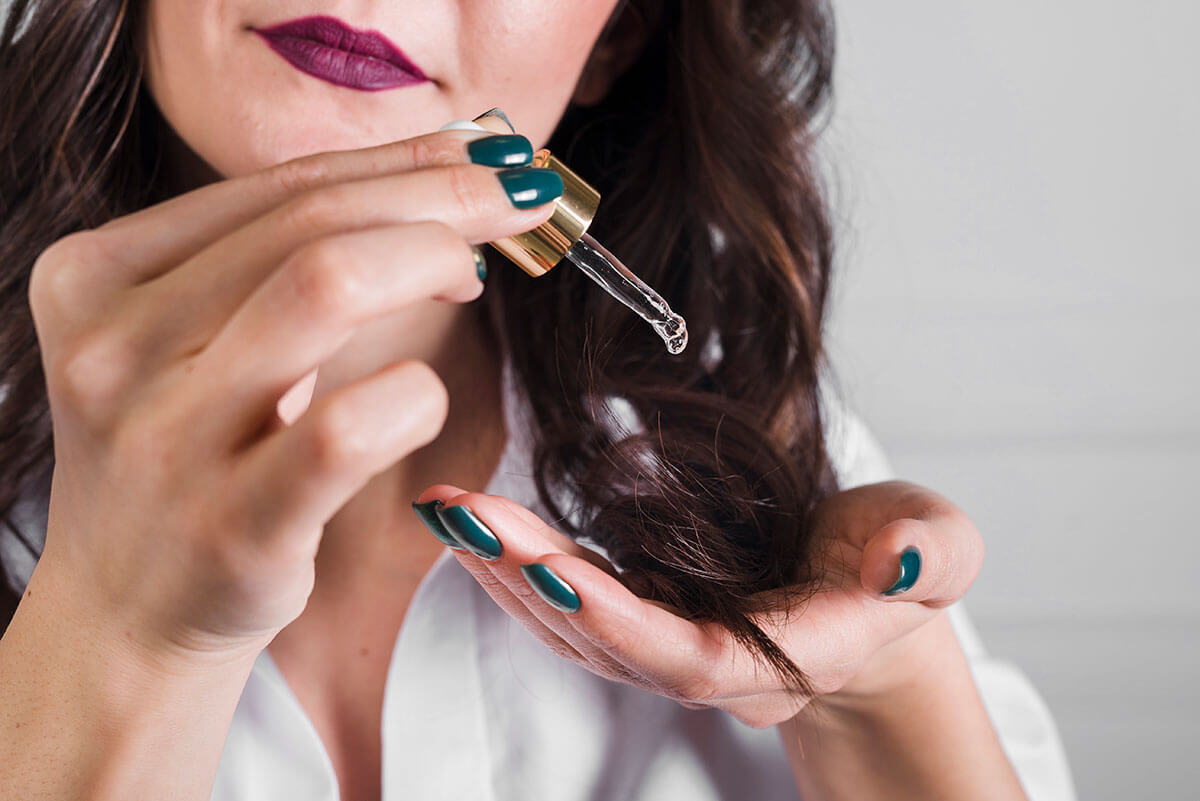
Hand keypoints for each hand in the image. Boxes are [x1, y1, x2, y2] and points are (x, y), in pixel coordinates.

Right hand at [26, 114, 560, 667]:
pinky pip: (350, 426)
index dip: (406, 160)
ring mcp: (164, 437)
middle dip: (443, 197)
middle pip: (314, 223)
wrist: (128, 614)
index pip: (280, 187)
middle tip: (519, 200)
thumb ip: (277, 259)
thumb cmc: (187, 460)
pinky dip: (417, 393)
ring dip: (432, 261)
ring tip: (472, 279)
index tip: (489, 153)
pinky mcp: (230, 525)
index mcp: (98, 276)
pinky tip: (428, 395)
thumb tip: (435, 174)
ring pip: (327, 286)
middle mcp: (113, 346)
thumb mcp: (194, 341)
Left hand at [413, 480, 983, 728]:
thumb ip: (928, 552)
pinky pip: (567, 607)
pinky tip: (472, 526)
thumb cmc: (899, 563)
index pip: (691, 658)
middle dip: (532, 582)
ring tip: (446, 511)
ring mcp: (669, 646)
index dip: (623, 624)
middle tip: (463, 516)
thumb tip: (896, 561)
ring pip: (572, 629)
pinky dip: (515, 567)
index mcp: (785, 652)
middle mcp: (712, 666)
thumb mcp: (938, 544)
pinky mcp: (643, 617)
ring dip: (505, 572)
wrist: (865, 592)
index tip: (555, 574)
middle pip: (607, 643)